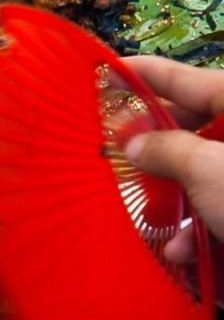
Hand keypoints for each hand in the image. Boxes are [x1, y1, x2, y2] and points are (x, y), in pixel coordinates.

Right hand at [121, 56, 223, 257]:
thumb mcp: (208, 171)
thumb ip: (167, 150)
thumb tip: (134, 142)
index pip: (190, 79)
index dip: (147, 75)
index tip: (109, 70)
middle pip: (200, 125)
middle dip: (159, 149)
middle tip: (120, 157)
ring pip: (210, 168)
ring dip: (177, 197)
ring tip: (154, 221)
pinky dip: (204, 222)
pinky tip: (185, 250)